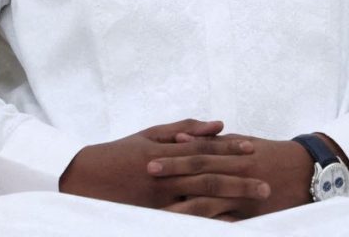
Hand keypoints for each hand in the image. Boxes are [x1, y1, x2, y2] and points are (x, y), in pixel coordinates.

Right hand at [59, 119, 270, 216]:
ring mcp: (157, 198)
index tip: (253, 148)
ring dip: (229, 201)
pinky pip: (183, 220)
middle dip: (239, 179)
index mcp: (165, 151)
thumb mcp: (149, 134)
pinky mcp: (150, 215)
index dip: (229, 148)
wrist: (81, 178)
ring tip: (253, 203)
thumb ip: (184, 129)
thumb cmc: (119, 153)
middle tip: (266, 184)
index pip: (204, 148)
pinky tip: (226, 224)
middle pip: (208, 175)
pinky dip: (206, 222)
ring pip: (200, 199)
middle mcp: (164, 174)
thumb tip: (218, 124)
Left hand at [148, 134, 313, 218]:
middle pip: (201, 174)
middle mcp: (238, 172)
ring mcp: (244, 195)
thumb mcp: (246, 142)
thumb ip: (216, 142)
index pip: (200, 154)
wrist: (307, 170)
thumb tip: (183, 139)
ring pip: (211, 201)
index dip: (176, 157)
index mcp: (234, 154)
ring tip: (161, 210)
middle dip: (174, 175)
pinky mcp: (252, 213)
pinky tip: (192, 228)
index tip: (152, 159)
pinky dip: (210, 224)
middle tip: (149, 175)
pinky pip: (227, 221)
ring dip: (185, 205)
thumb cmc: (272, 154)